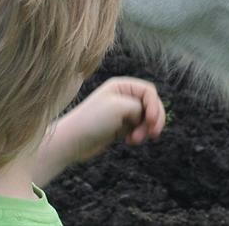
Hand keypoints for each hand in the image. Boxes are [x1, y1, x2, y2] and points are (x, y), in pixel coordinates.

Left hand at [32, 77, 165, 184]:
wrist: (73, 141)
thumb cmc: (93, 120)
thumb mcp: (119, 107)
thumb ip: (140, 107)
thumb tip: (147, 115)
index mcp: (122, 86)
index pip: (149, 91)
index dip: (154, 106)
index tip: (150, 121)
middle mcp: (124, 96)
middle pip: (151, 105)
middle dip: (154, 120)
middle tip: (152, 134)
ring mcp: (123, 112)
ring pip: (147, 119)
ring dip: (146, 130)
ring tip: (135, 140)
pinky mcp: (121, 127)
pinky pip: (139, 129)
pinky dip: (139, 135)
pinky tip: (129, 141)